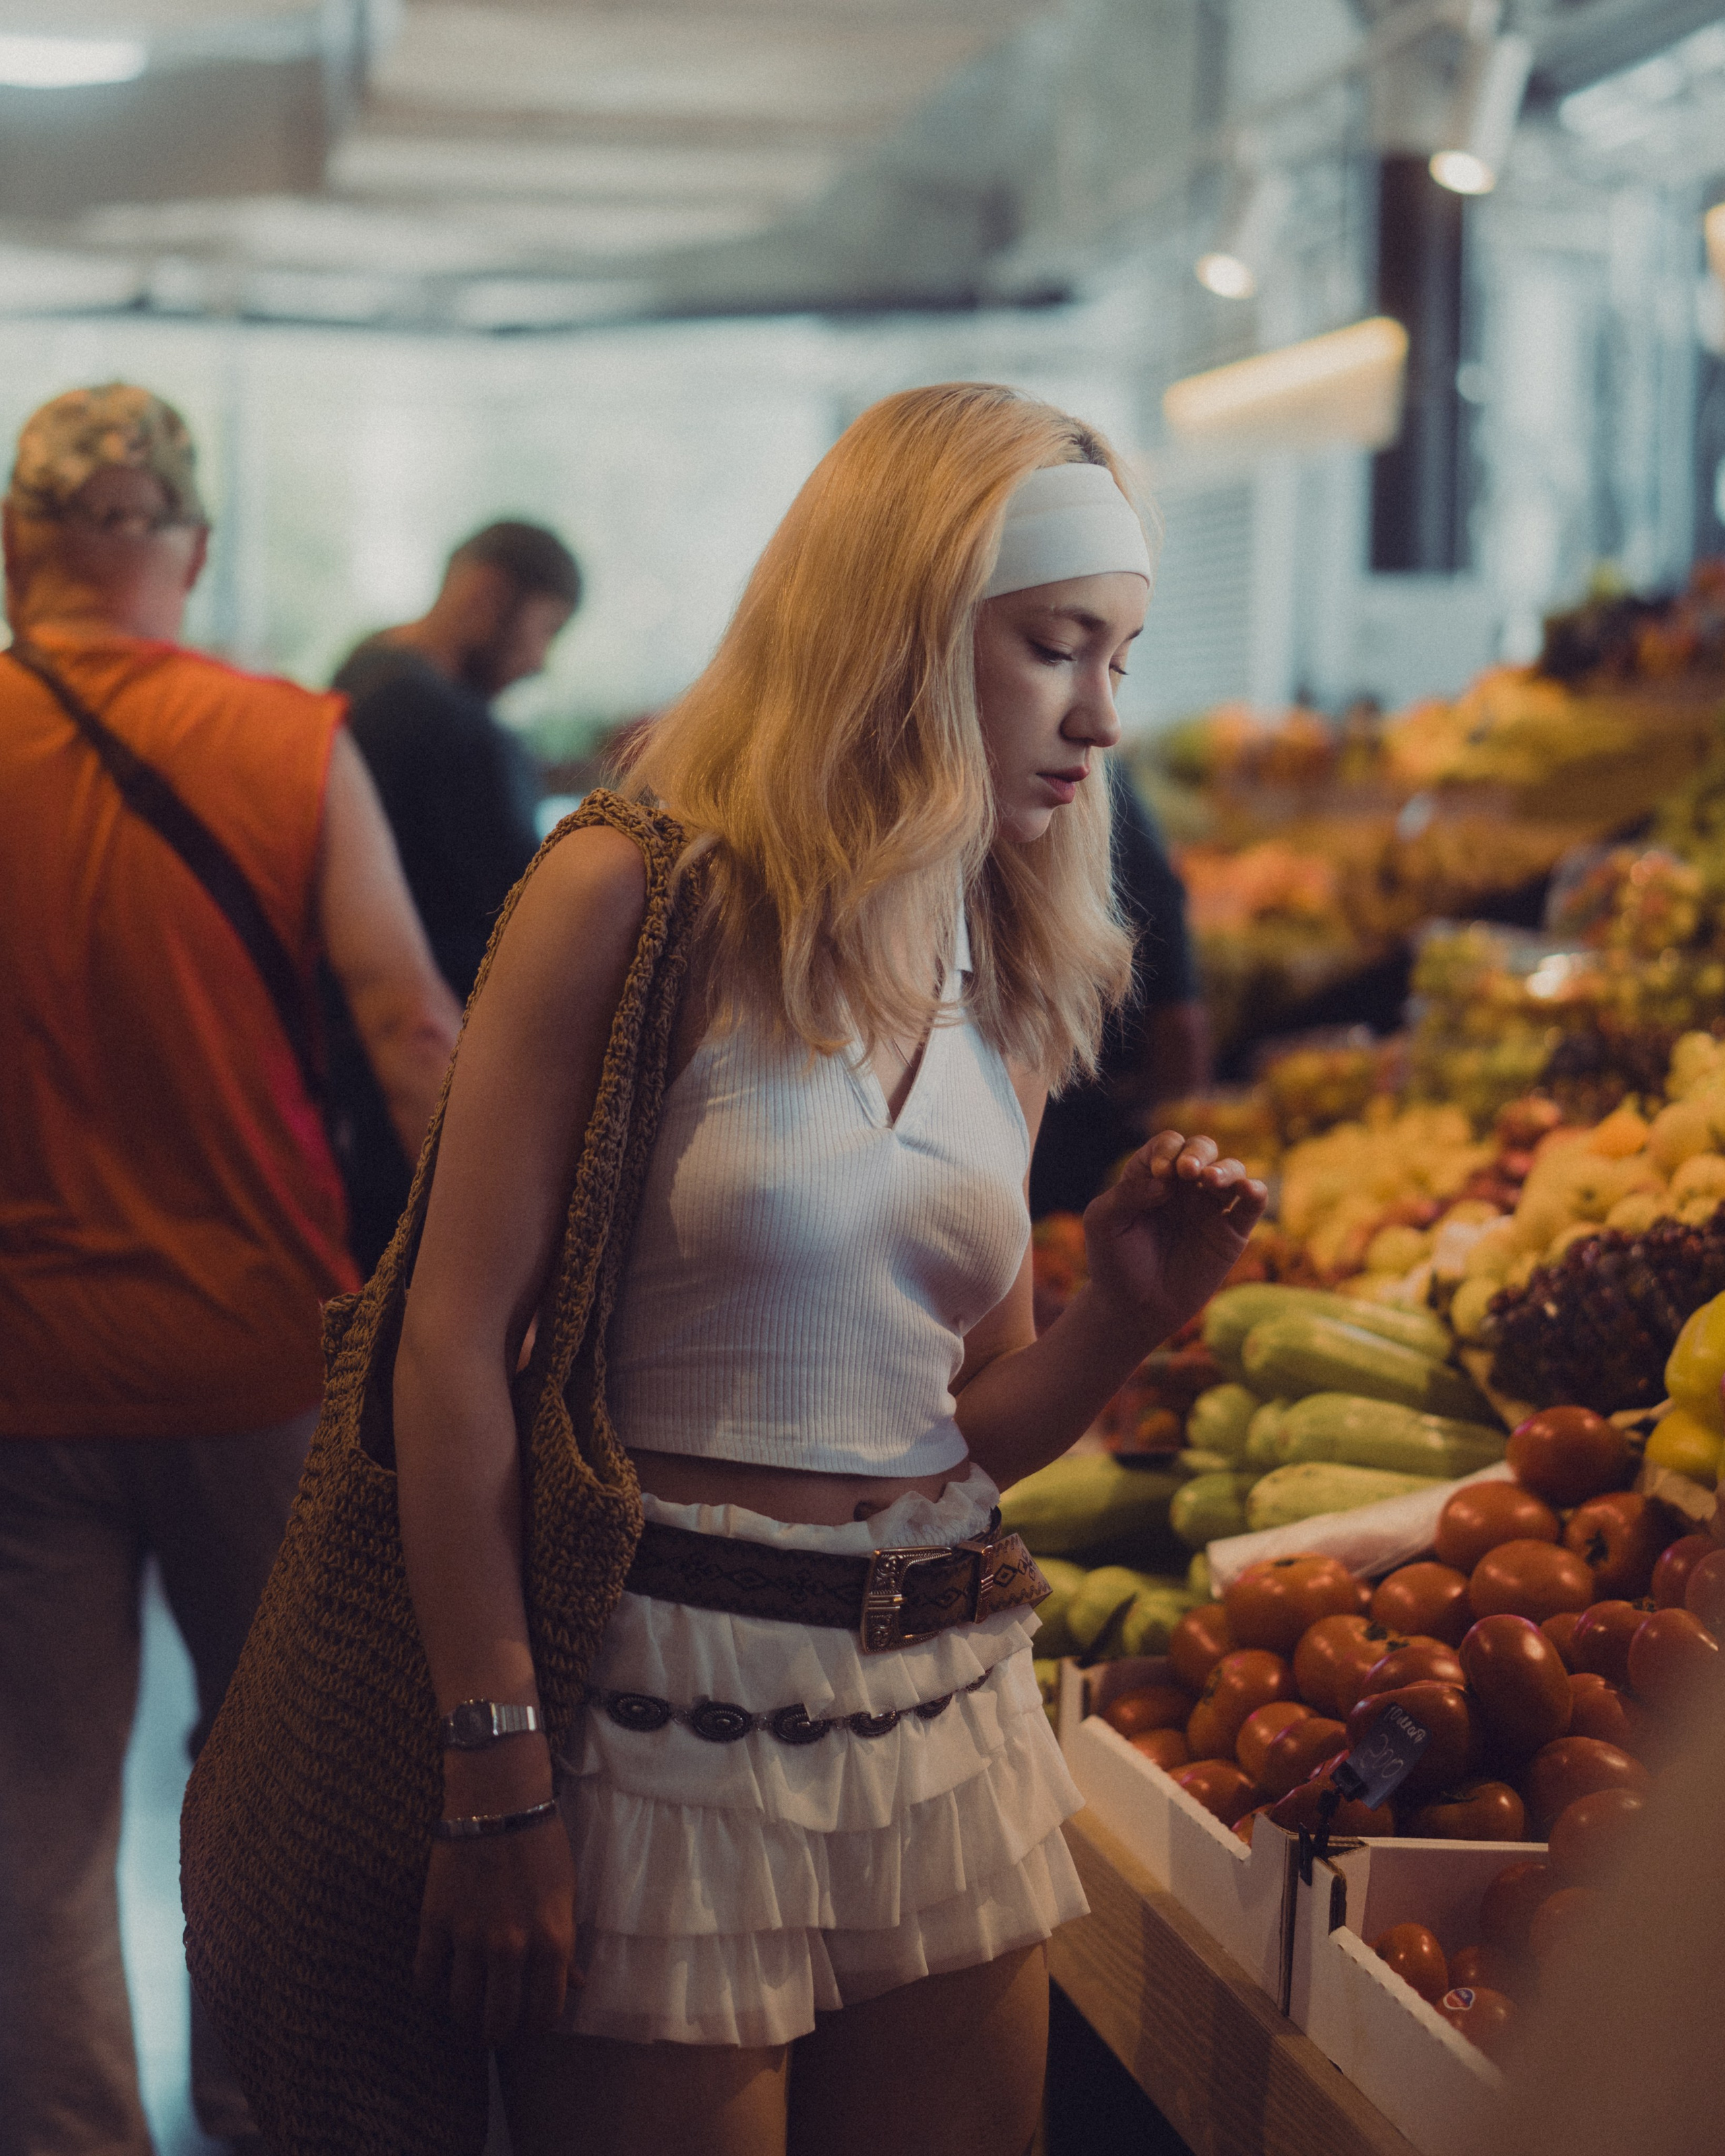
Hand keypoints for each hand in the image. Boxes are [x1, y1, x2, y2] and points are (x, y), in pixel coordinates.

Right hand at [413, 1746, 580, 2045]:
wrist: (499, 1798)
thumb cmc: (541, 1843)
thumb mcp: (566, 1894)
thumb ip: (566, 1946)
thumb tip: (575, 1986)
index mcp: (552, 1941)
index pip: (544, 2014)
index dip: (535, 2028)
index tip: (528, 2026)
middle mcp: (511, 1947)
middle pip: (499, 2020)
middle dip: (497, 2032)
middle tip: (493, 2028)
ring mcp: (470, 1936)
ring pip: (461, 2006)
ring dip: (464, 2016)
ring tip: (467, 2011)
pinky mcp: (436, 1920)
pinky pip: (426, 1975)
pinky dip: (430, 1989)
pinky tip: (438, 1985)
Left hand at [1082, 1130, 1265, 1340]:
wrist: (1133, 1308)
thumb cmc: (1113, 1261)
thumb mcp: (1104, 1222)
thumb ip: (1128, 1194)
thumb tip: (1167, 1181)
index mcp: (1152, 1177)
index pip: (1167, 1145)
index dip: (1166, 1151)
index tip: (1160, 1173)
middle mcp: (1184, 1187)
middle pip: (1202, 1149)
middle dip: (1198, 1152)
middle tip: (1187, 1170)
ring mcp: (1209, 1208)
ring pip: (1231, 1171)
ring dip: (1225, 1169)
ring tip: (1210, 1181)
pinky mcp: (1231, 1233)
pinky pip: (1251, 1205)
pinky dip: (1256, 1191)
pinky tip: (1248, 1189)